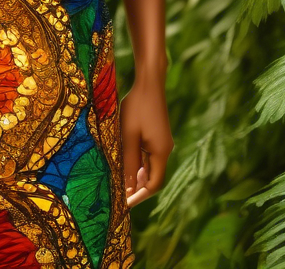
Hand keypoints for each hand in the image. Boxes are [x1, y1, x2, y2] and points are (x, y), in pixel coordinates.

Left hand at [119, 75, 173, 206]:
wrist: (149, 82)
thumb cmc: (137, 107)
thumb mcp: (129, 135)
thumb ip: (128, 161)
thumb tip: (128, 187)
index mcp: (160, 153)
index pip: (153, 184)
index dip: (139, 195)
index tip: (124, 203)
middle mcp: (165, 149)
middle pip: (153, 176)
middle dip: (137, 187)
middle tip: (119, 195)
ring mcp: (162, 141)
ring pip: (150, 165)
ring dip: (137, 174)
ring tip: (119, 180)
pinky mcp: (158, 133)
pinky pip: (149, 154)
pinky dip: (139, 161)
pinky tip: (125, 160)